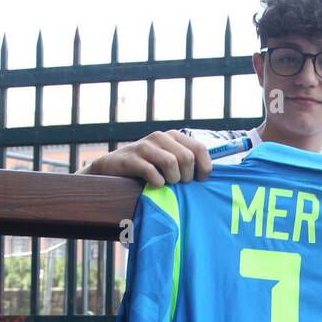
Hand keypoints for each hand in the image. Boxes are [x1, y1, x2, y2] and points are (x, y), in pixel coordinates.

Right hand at [79, 130, 212, 185]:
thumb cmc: (146, 168)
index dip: (203, 168)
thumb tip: (209, 174)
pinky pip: (152, 172)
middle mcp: (160, 137)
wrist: (112, 168)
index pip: (200, 149)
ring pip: (171, 163)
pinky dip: (157, 183)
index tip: (198, 181)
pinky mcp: (131, 159)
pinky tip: (154, 185)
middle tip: (177, 184)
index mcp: (173, 136)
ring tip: (166, 184)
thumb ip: (187, 162)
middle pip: (187, 158)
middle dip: (186, 177)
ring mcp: (145, 146)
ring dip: (172, 180)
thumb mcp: (168, 160)